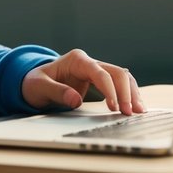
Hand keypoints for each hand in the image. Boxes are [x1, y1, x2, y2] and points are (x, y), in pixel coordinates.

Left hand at [21, 49, 143, 114]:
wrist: (34, 82)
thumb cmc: (35, 83)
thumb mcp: (39, 87)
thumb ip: (56, 92)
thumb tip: (76, 100)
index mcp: (76, 60)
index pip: (100, 73)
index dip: (110, 90)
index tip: (114, 107)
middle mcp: (89, 62)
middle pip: (116, 73)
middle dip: (126, 92)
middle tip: (130, 113)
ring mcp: (96, 70)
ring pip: (122, 77)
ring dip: (132, 93)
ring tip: (139, 111)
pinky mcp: (100, 80)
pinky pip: (119, 84)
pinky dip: (128, 94)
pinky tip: (135, 107)